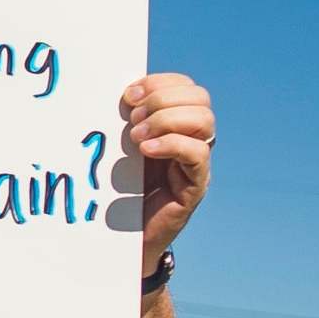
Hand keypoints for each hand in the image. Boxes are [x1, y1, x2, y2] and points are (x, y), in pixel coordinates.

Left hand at [125, 72, 213, 271]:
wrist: (120, 234)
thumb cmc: (114, 187)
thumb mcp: (118, 146)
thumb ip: (124, 121)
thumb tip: (119, 94)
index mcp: (173, 122)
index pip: (184, 85)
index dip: (158, 82)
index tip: (127, 96)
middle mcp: (191, 138)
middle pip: (200, 97)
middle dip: (163, 99)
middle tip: (133, 119)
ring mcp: (196, 161)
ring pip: (204, 121)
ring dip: (167, 120)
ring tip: (137, 138)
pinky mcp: (194, 184)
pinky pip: (198, 153)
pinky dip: (172, 144)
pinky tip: (146, 150)